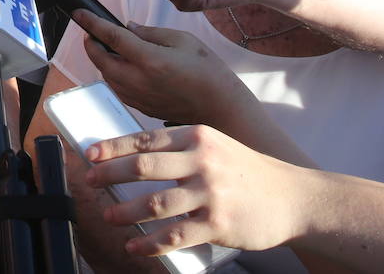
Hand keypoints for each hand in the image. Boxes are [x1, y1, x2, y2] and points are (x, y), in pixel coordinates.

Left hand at [77, 11, 254, 125]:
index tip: (79, 14)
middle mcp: (139, 80)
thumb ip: (151, 33)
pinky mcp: (141, 108)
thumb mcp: (183, 40)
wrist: (222, 109)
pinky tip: (123, 67)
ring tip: (108, 48)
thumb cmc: (209, 72)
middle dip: (91, 44)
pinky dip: (113, 75)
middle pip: (100, 60)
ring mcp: (138, 97)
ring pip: (106, 76)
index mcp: (150, 60)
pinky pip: (118, 89)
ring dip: (102, 61)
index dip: (92, 23)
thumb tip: (126, 28)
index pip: (111, 37)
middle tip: (93, 32)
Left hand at [83, 125, 305, 255]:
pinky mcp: (218, 224)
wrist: (294, 199)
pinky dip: (150, 243)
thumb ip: (181, 149)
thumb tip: (134, 154)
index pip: (144, 139)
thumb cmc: (248, 172)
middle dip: (109, 174)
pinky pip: (175, 236)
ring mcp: (210, 193)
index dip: (113, 147)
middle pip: (143, 167)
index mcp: (197, 137)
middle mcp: (202, 161)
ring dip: (125, 212)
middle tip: (90, 181)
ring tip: (108, 216)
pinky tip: (134, 246)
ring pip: (155, 203)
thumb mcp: (216, 146)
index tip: (90, 154)